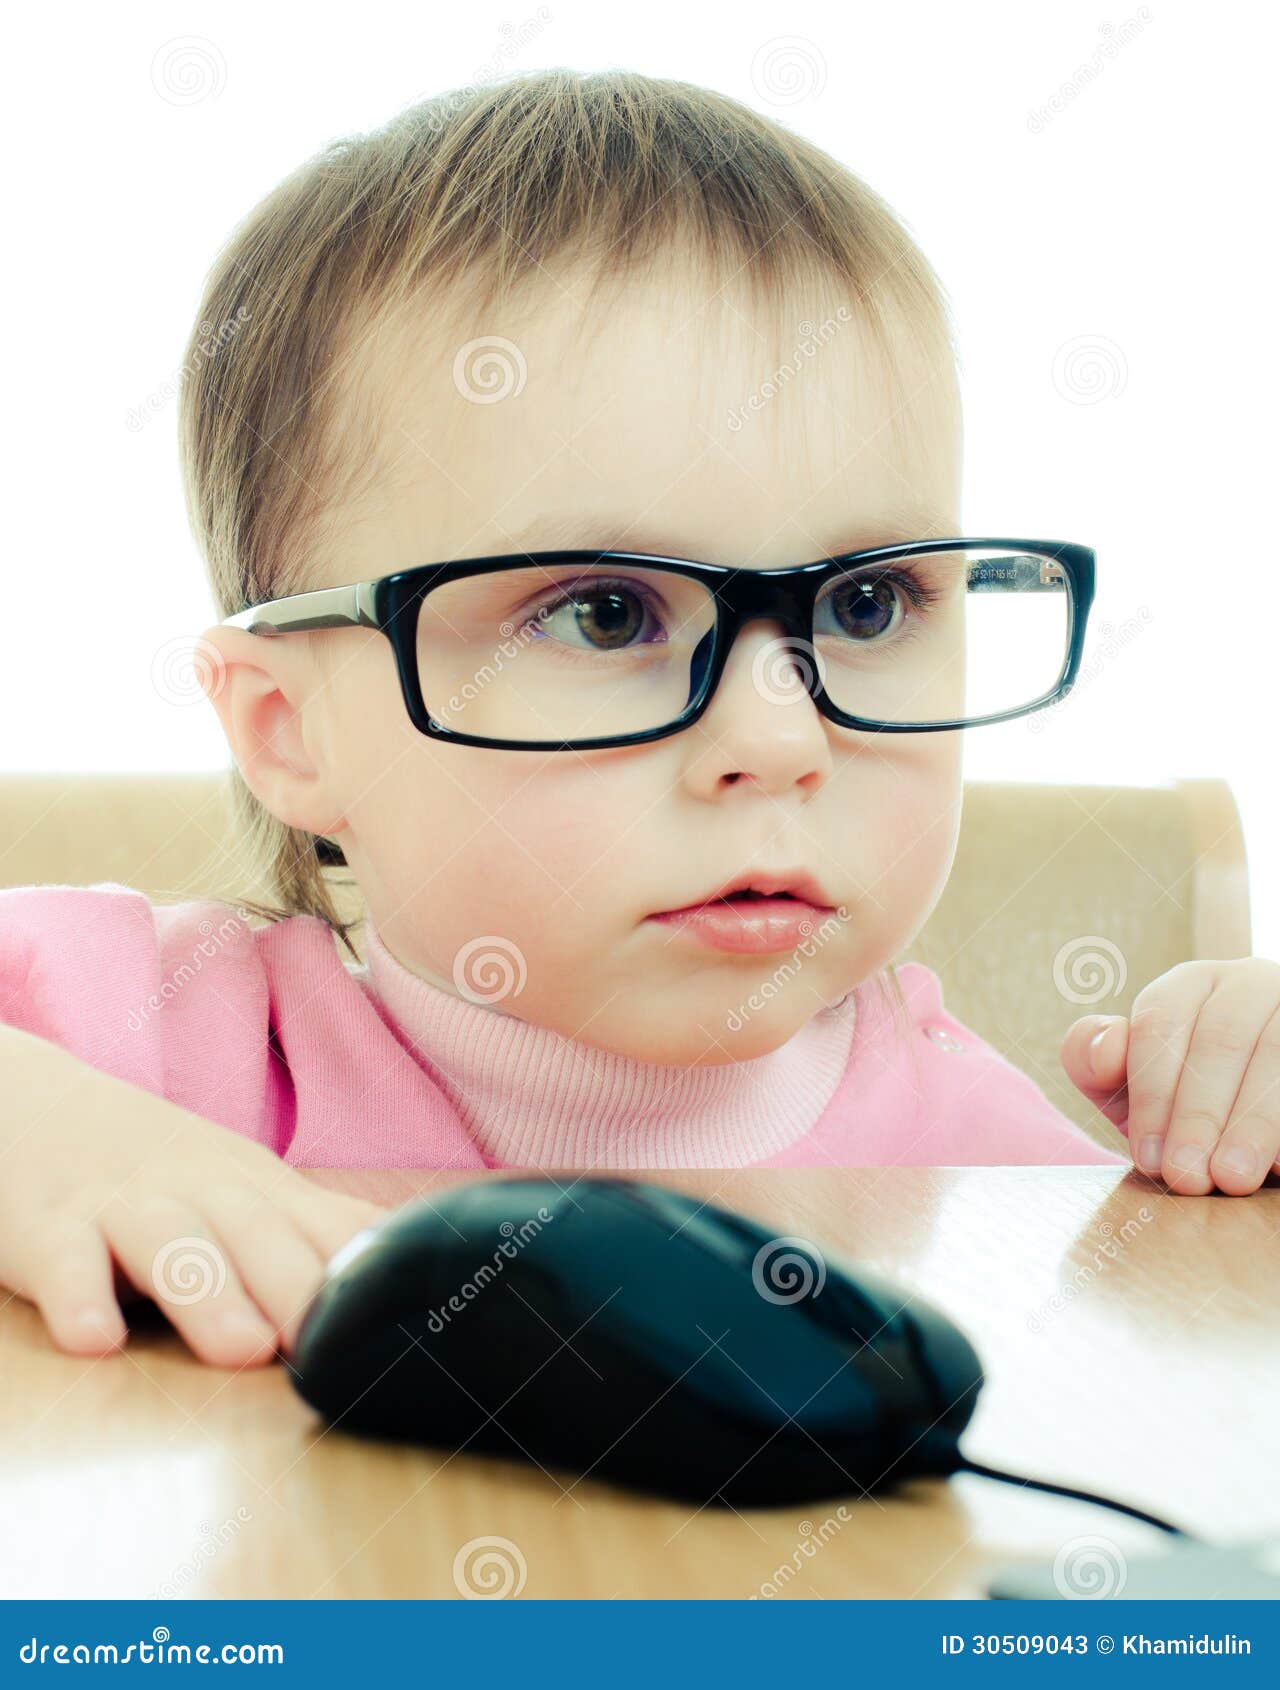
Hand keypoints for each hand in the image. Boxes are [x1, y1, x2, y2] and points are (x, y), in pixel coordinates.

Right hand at [0, 1027, 387, 1365]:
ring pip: (171, 1241)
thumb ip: (320, 1232)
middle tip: (335, 1344)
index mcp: (258, 1190)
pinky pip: (64, 1261)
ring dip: (208, 1293)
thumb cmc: (157, 1168)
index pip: (326, 1228)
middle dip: (301, 1286)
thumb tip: (410, 1276)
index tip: (407, 1322)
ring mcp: (122, 1204)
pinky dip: (79, 1297)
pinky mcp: (46, 1225)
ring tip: (241, 1347)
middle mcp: (199, 1191)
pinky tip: (96, 1340)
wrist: (29, 1097)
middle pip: (259, 1232)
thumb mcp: (245, 1188)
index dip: (365, 1274)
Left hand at [1060, 958, 1279, 1194]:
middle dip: (1198, 1116)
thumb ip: (1093, 1061)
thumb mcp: (1127, 1084)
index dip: (1151, 1095)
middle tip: (1187, 1177)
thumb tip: (1106, 1046)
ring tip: (1231, 1178)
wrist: (1244, 1118)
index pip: (1160, 1023)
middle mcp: (1248, 983)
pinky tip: (1279, 1164)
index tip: (1149, 1158)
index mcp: (1190, 984)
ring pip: (1274, 1056)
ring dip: (1252, 1122)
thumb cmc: (1179, 1098)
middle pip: (1221, 1040)